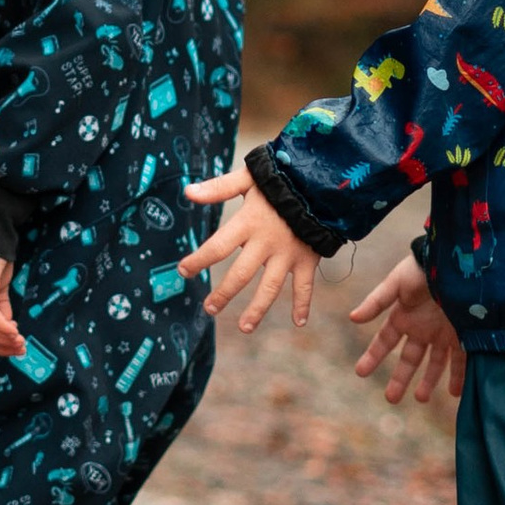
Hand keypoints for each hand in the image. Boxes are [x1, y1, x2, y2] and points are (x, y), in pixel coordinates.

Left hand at [178, 160, 318, 336]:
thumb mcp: (248, 177)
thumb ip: (219, 187)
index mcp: (248, 223)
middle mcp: (266, 243)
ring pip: (270, 288)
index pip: (217, 247)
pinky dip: (303, 304)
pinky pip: (305, 285)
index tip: (183, 271)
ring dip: (257, 309)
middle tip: (209, 309)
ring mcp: (288, 253)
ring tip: (244, 327)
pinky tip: (299, 322)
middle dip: (223, 294)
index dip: (198, 260)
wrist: (322, 179)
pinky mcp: (308, 258)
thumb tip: (188, 192)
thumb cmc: (281, 177)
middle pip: (240, 275)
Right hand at [348, 251, 464, 406]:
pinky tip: (456, 392)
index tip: (360, 372)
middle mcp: (422, 328)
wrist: (458, 261)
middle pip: (409, 359)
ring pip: (434, 364)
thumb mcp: (397, 283)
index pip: (384, 341)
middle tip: (391, 398)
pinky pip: (461, 361)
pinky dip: (459, 377)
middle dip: (400, 378)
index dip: (372, 357)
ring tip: (421, 399)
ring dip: (428, 382)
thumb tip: (353, 319)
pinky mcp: (465, 335)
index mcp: (404, 316)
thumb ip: (377, 302)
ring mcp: (443, 334)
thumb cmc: (424, 268)